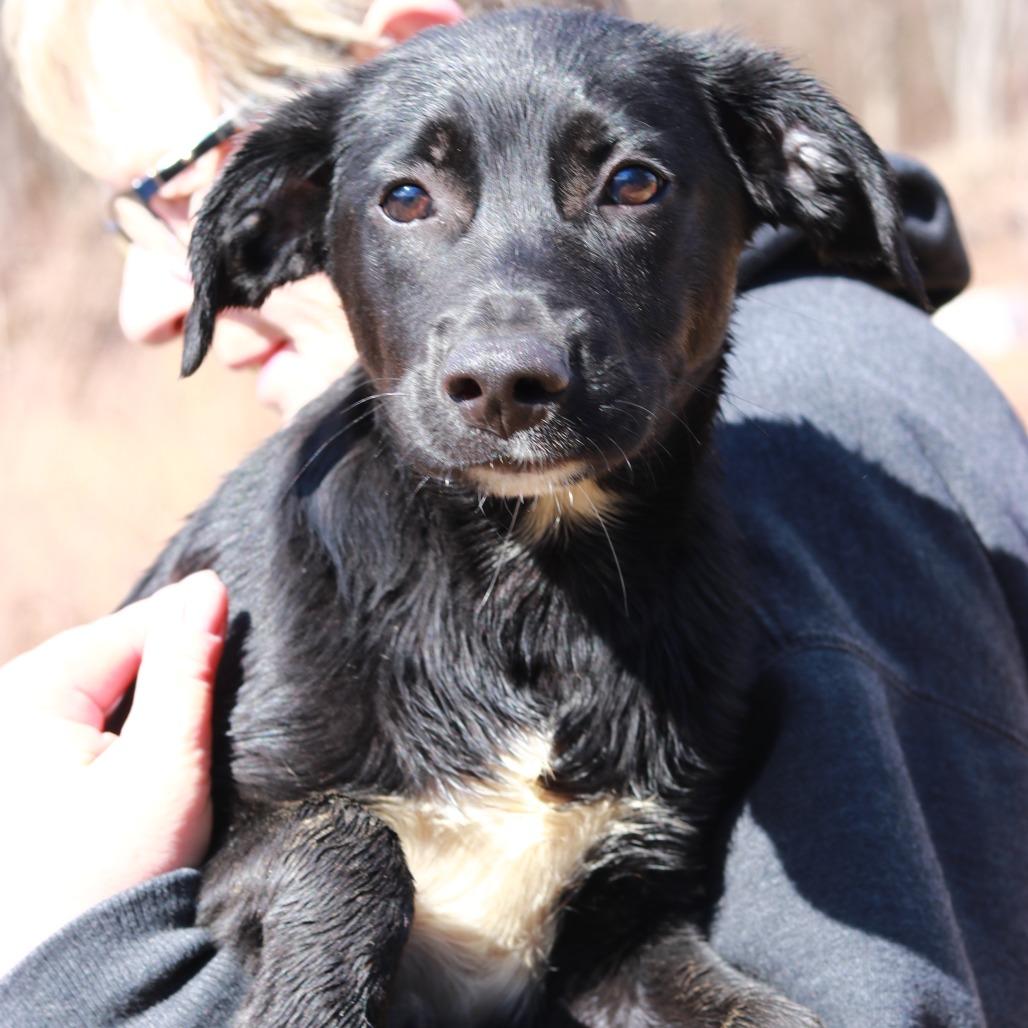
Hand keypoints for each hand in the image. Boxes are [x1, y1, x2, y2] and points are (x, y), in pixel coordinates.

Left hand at [0, 571, 227, 973]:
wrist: (76, 972)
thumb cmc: (116, 869)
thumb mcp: (166, 760)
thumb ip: (185, 668)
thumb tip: (208, 588)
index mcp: (23, 698)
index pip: (122, 632)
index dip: (182, 619)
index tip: (231, 603)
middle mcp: (3, 713)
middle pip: (105, 658)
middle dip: (161, 654)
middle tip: (220, 651)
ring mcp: (8, 746)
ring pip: (94, 689)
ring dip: (143, 687)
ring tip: (194, 689)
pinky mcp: (19, 777)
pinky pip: (77, 723)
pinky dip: (118, 720)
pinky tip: (151, 733)